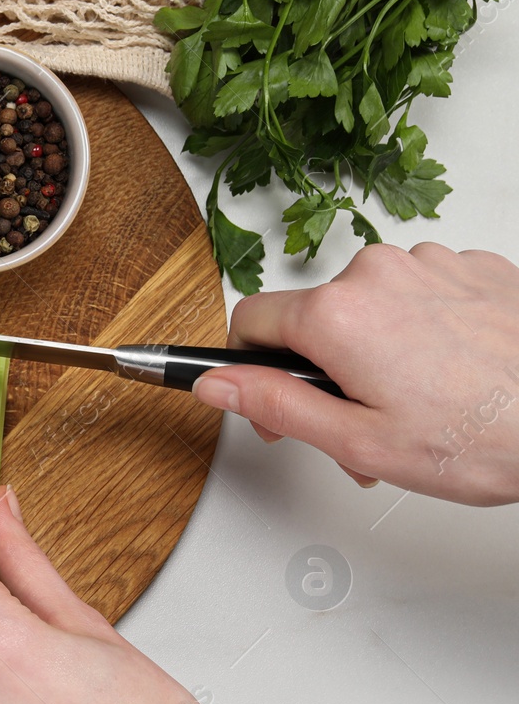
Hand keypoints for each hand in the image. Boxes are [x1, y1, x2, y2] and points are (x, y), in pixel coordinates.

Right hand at [193, 242, 518, 504]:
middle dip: (324, 371)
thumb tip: (216, 383)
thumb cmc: (487, 436)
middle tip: (362, 429)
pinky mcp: (476, 267)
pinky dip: (425, 331)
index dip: (248, 369)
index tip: (272, 402)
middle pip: (314, 317)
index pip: (249, 321)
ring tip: (419, 408)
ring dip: (376, 352)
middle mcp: (378, 272)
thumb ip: (274, 404)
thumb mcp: (358, 440)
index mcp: (336, 314)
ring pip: (370, 306)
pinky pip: (422, 293)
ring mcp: (432, 263)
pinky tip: (455, 376)